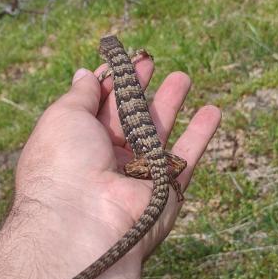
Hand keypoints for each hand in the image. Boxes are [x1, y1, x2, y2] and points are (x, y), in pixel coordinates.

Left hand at [14, 55, 219, 265]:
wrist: (83, 220)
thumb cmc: (64, 163)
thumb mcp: (64, 116)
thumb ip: (81, 94)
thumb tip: (85, 73)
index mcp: (76, 143)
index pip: (96, 106)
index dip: (109, 82)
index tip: (121, 58)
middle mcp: (105, 160)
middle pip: (127, 118)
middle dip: (139, 89)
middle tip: (152, 62)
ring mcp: (136, 176)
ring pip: (158, 134)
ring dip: (171, 105)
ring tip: (184, 77)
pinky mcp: (165, 190)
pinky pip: (186, 158)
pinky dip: (200, 135)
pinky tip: (213, 111)